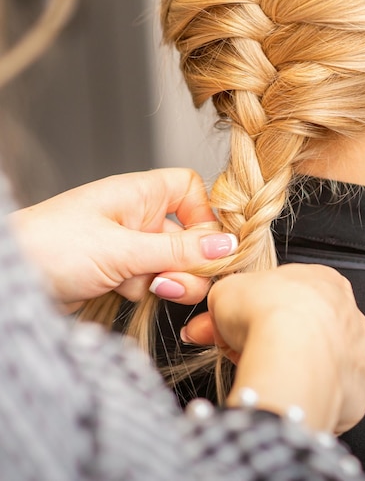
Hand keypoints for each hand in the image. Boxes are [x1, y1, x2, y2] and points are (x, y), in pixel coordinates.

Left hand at [9, 169, 236, 309]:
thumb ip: (178, 250)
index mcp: (138, 193)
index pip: (190, 190)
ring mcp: (126, 245)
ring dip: (168, 279)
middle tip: (175, 281)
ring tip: (151, 288)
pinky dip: (145, 290)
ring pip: (171, 262)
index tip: (209, 245)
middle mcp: (135, 215)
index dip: (204, 215)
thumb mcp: (122, 248)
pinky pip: (150, 280)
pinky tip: (123, 293)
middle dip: (189, 260)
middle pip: (187, 234)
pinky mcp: (117, 271)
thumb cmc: (51, 245)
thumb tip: (226, 245)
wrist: (10, 280)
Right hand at [183, 264, 364, 433]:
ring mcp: (357, 350)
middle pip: (301, 325)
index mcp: (322, 278)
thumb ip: (225, 297)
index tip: (233, 323)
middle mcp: (347, 311)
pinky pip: (328, 389)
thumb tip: (216, 309)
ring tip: (257, 370)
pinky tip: (284, 389)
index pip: (286, 293)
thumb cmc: (266, 314)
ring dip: (287, 363)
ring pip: (316, 357)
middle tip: (234, 348)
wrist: (290, 356)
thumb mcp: (226, 290)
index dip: (254, 309)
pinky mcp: (358, 388)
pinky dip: (305, 389)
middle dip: (266, 337)